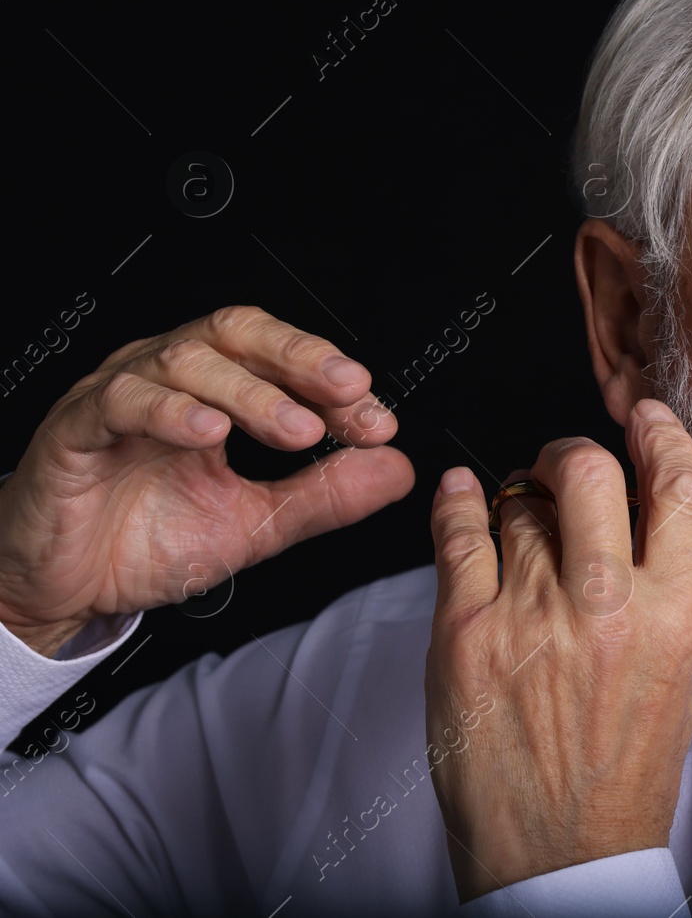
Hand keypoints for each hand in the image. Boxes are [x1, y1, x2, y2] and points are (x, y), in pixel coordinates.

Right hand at [0, 306, 414, 654]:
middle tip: (350, 392)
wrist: (64, 590)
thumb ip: (325, 494)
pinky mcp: (73, 431)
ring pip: (184, 360)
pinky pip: (119, 402)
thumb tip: (396, 468)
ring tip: (296, 429)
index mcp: (212, 392)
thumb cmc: (144, 541)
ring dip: (250, 392)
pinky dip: (170, 411)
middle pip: (235, 333)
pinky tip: (210, 431)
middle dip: (300, 358)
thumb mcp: (257, 524)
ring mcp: (118, 399)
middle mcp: (167, 382)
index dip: (330, 380)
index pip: (279, 359)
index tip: (375, 419)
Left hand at [425, 399, 691, 900]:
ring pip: (520, 503)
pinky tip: (461, 494)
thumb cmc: (622, 775)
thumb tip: (635, 516)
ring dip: (520, 500)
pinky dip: (457, 502)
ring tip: (519, 525)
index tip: (646, 419)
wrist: (559, 855)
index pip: (678, 489)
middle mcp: (604, 606)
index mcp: (673, 616)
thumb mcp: (677, 674)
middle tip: (565, 468)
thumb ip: (661, 590)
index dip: (662, 436)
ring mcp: (529, 617)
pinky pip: (458, 534)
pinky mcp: (463, 636)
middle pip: (589, 470)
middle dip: (575, 453)